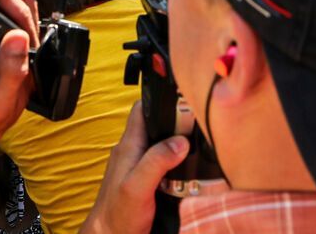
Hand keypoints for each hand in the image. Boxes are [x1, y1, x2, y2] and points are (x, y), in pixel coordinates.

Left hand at [81, 102, 188, 233]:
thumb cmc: (117, 215)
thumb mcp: (138, 186)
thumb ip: (156, 161)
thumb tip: (179, 142)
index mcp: (129, 146)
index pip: (141, 109)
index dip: (159, 101)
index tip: (182, 101)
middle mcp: (133, 152)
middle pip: (155, 126)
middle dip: (175, 124)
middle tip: (197, 126)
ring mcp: (138, 166)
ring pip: (161, 146)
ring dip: (177, 147)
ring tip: (198, 147)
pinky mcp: (146, 180)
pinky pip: (163, 164)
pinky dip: (176, 165)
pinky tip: (188, 171)